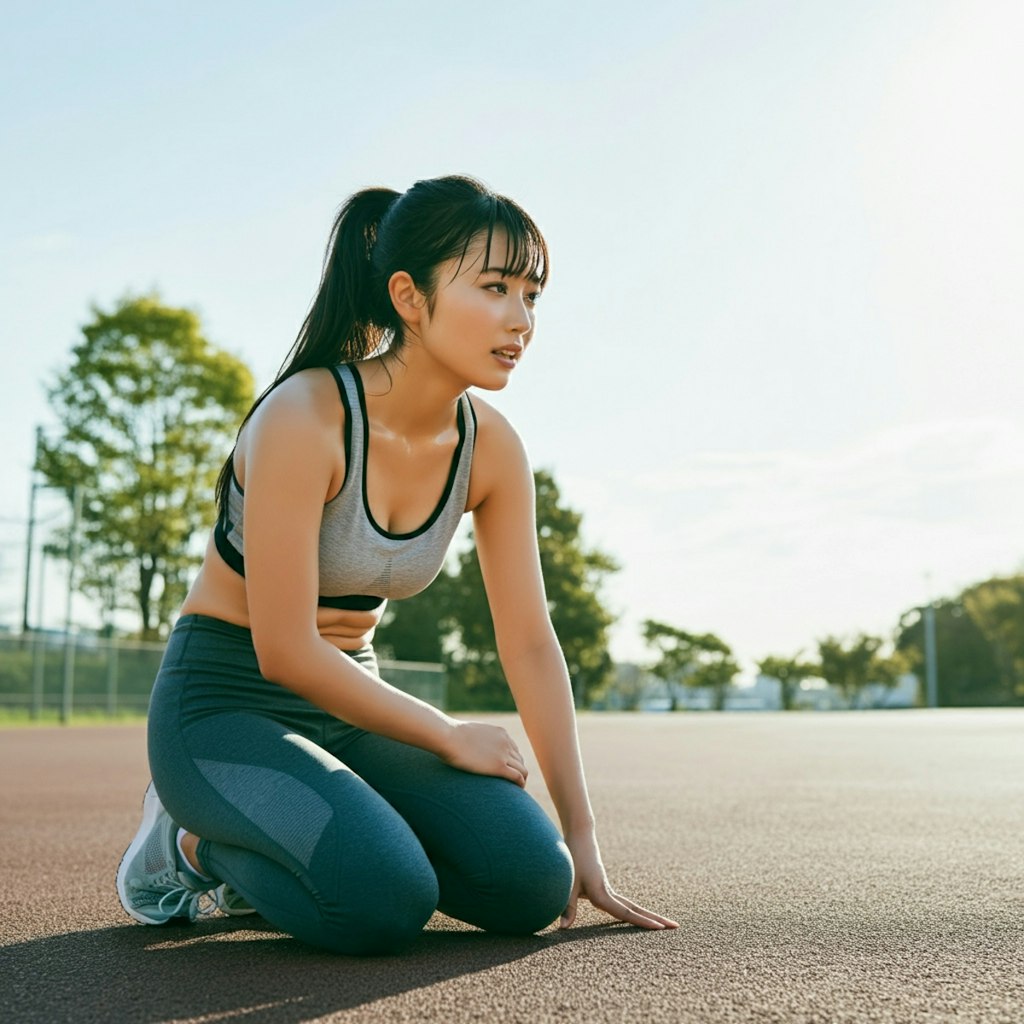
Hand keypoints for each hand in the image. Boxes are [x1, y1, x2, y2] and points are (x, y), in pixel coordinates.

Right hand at [440, 721, 528, 786]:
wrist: (449, 737)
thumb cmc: (451, 736)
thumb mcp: (469, 734)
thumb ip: (475, 740)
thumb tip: (468, 747)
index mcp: (500, 733)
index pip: (514, 749)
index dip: (513, 761)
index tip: (508, 770)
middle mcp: (506, 742)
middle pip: (520, 760)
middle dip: (518, 771)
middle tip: (512, 783)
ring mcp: (503, 754)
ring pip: (522, 769)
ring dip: (521, 779)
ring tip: (515, 789)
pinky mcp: (499, 766)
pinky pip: (518, 777)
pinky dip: (520, 784)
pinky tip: (518, 790)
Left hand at [560, 830, 678, 930]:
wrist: (579, 837)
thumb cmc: (572, 861)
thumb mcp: (567, 885)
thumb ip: (567, 907)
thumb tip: (562, 928)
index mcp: (602, 894)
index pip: (626, 912)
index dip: (642, 922)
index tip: (660, 929)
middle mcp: (609, 893)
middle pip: (636, 909)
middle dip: (655, 920)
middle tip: (676, 927)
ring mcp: (609, 890)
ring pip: (632, 906)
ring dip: (647, 915)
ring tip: (664, 924)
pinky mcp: (605, 887)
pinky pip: (623, 904)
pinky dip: (634, 912)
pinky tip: (636, 917)